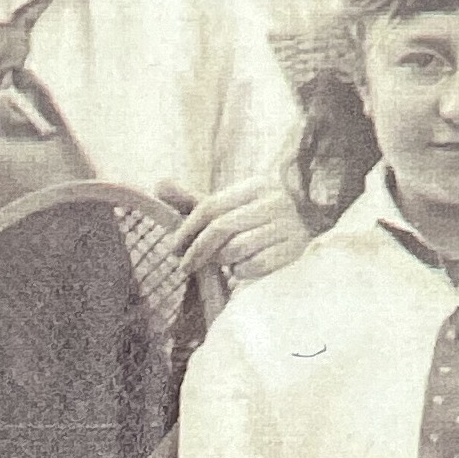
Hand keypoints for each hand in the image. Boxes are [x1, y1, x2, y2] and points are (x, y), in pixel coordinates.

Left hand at [164, 175, 307, 284]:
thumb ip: (192, 201)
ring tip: (225, 263)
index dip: (186, 229)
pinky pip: (254, 266)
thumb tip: (158, 184)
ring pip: (236, 249)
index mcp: (258, 185)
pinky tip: (243, 270)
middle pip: (221, 227)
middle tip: (184, 267)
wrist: (300, 242)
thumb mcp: (225, 211)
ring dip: (223, 261)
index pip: (210, 206)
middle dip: (197, 250)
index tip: (174, 249)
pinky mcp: (295, 252)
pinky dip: (241, 273)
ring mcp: (290, 226)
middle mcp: (277, 201)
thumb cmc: (252, 226)